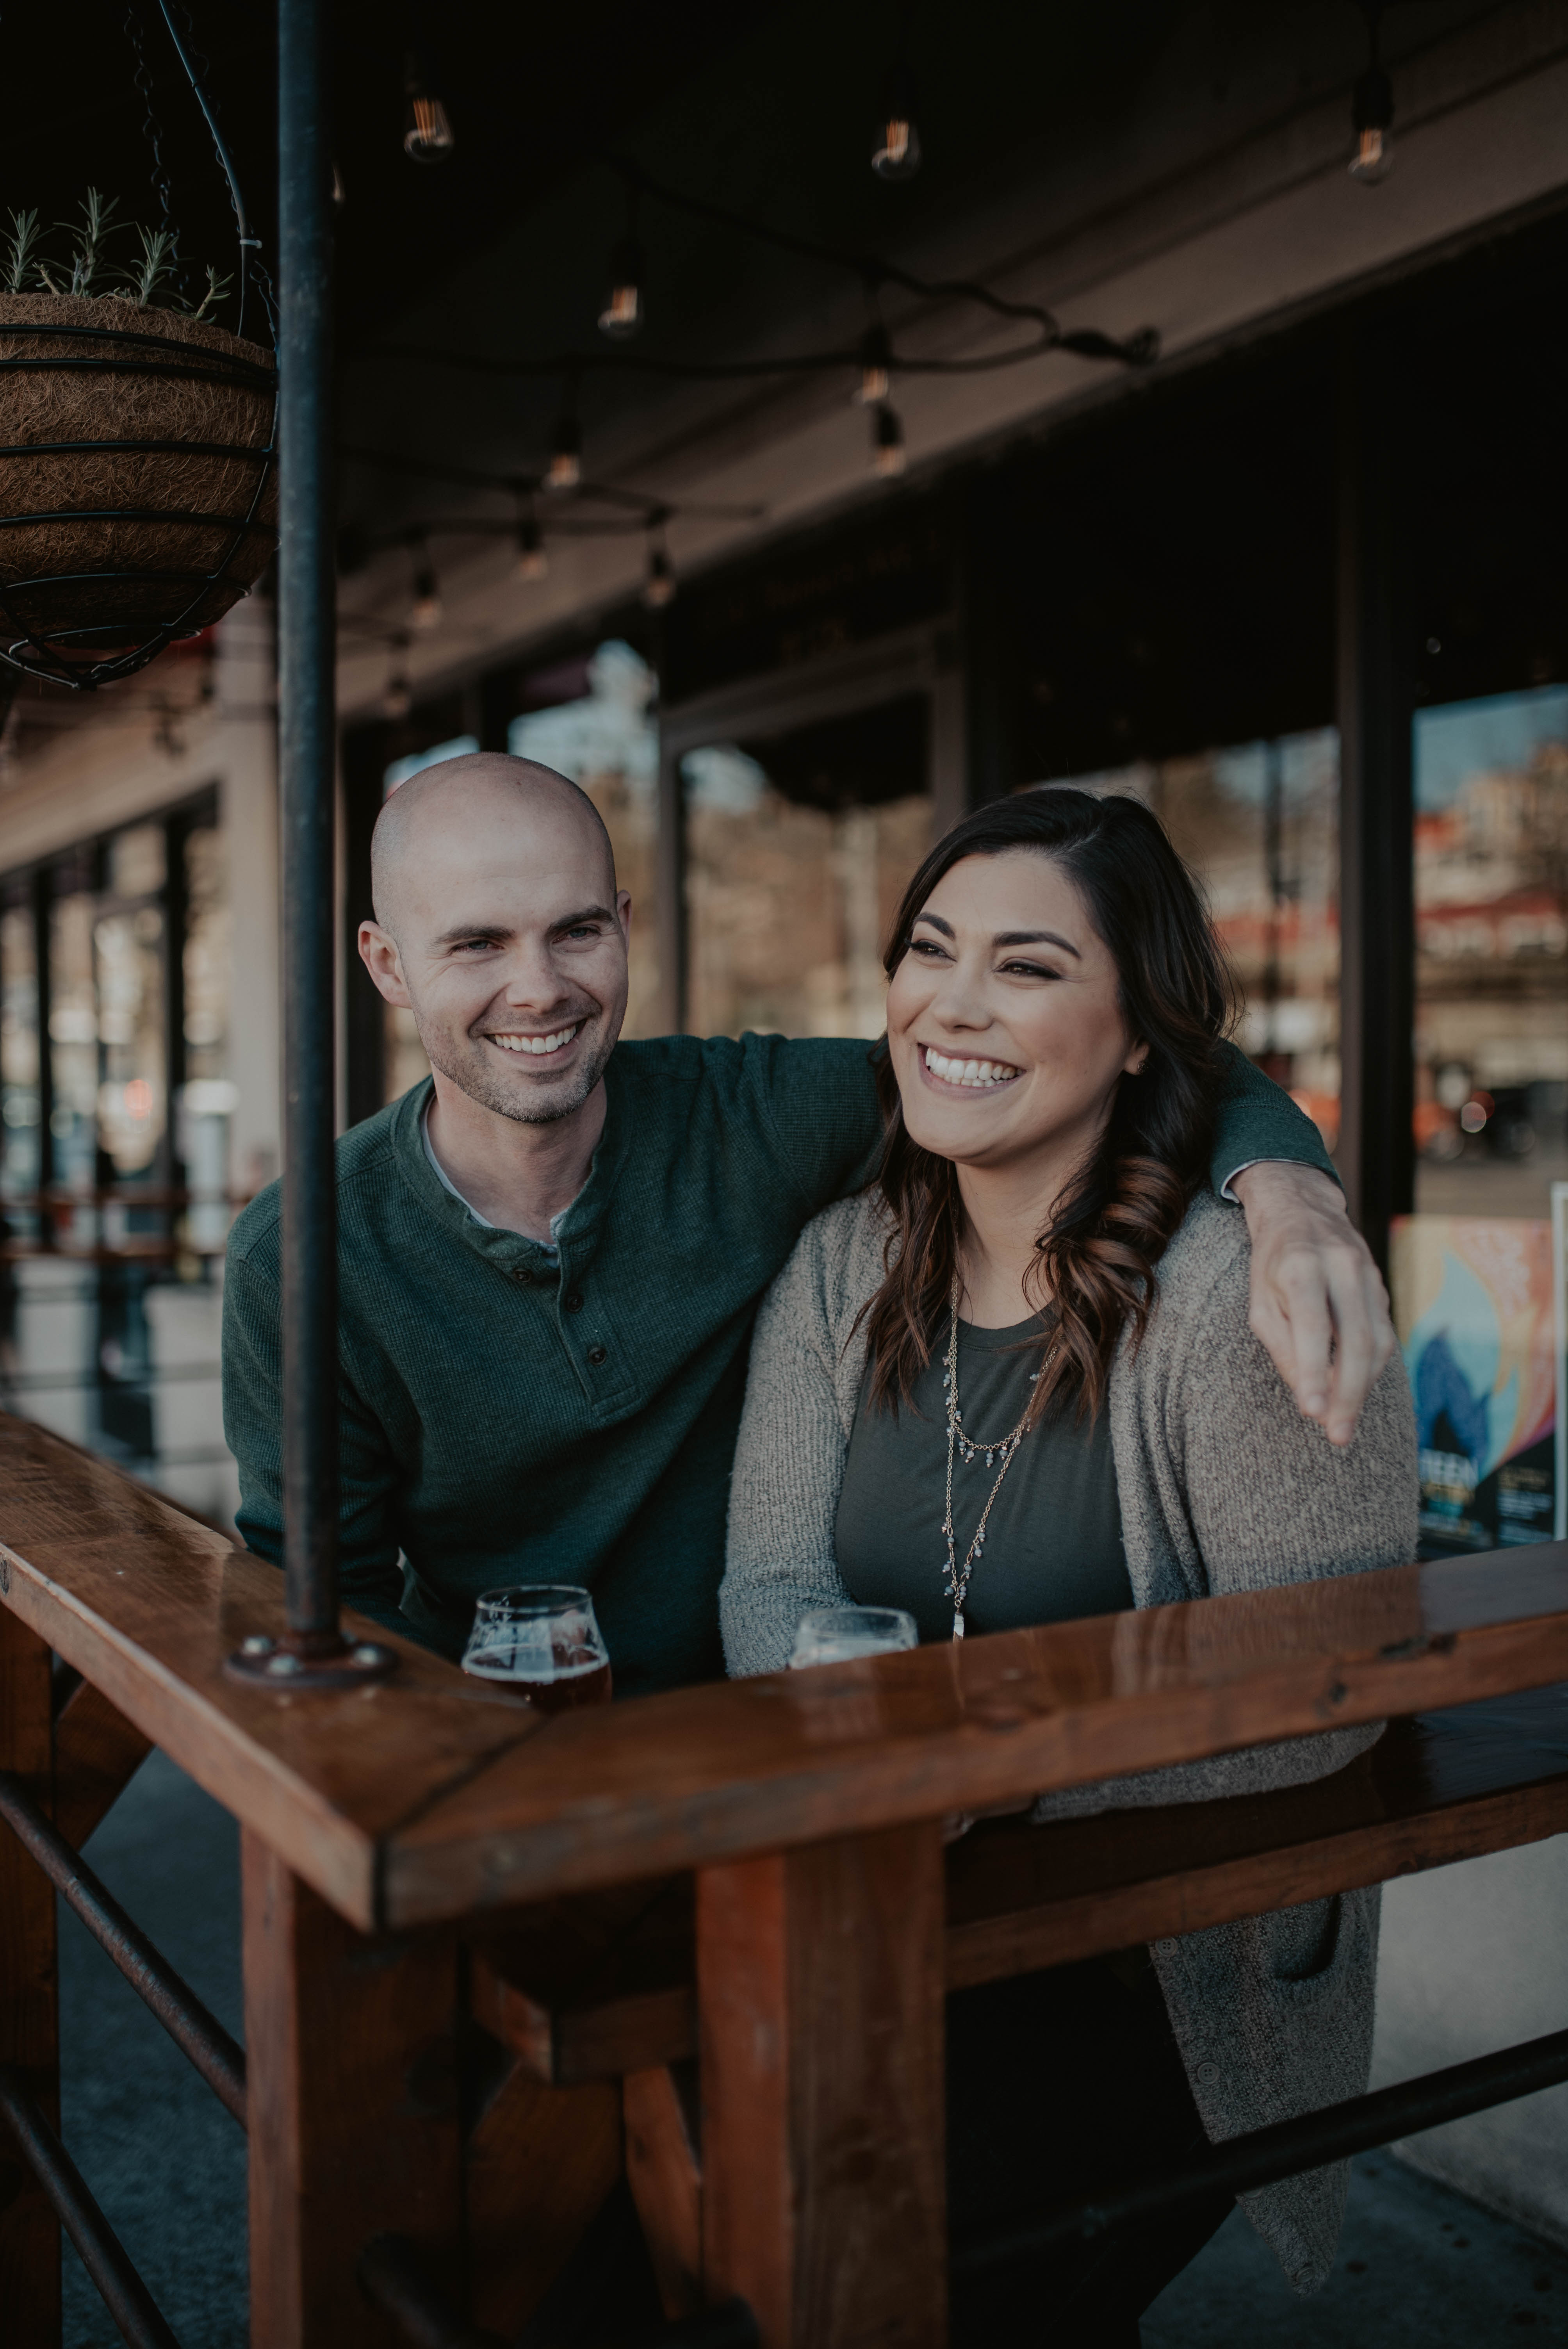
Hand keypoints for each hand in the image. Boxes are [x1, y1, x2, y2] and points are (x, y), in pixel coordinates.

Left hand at [1229, 1162, 1394, 1446]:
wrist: (1302, 1211)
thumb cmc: (1271, 1265)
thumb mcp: (1260, 1303)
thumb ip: (1282, 1348)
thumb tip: (1309, 1398)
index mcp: (1300, 1267)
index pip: (1312, 1326)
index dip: (1315, 1372)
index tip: (1312, 1412)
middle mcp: (1340, 1267)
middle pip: (1355, 1340)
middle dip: (1348, 1394)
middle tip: (1337, 1436)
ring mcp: (1367, 1274)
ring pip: (1377, 1341)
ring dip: (1363, 1388)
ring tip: (1344, 1424)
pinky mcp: (1381, 1285)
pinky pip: (1383, 1334)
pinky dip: (1370, 1368)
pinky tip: (1354, 1391)